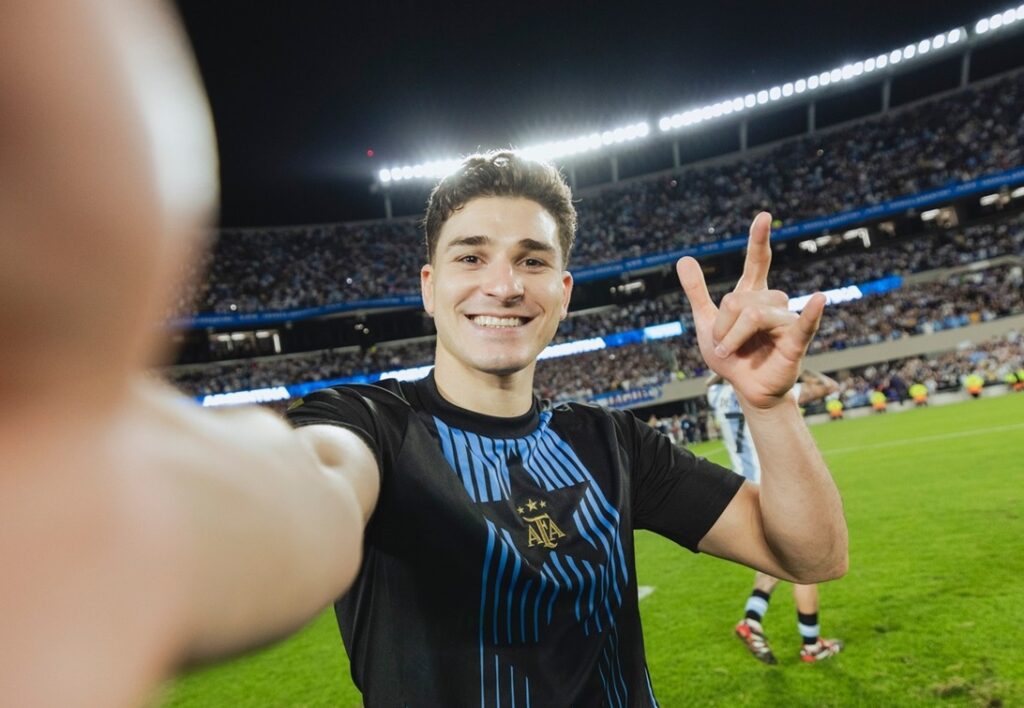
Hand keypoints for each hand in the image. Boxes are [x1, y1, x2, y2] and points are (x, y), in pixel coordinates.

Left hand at [677, 212, 825, 409]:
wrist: (744, 389)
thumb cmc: (731, 355)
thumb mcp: (706, 321)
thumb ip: (697, 291)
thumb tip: (683, 258)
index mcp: (752, 296)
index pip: (757, 262)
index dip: (758, 240)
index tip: (763, 216)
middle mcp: (772, 304)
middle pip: (738, 299)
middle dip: (722, 326)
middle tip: (722, 347)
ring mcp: (785, 321)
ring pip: (753, 315)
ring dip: (733, 338)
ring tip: (731, 354)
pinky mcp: (795, 343)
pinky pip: (803, 324)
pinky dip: (810, 312)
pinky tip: (818, 299)